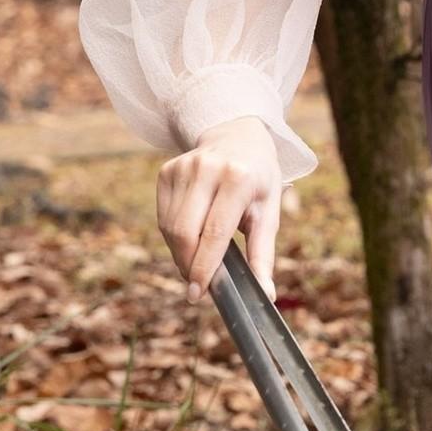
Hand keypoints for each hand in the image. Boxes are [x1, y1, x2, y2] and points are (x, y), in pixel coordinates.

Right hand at [157, 116, 281, 304]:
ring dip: (180, 253)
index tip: (198, 293)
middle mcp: (207, 169)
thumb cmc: (258, 179)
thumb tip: (265, 294)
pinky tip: (190, 238)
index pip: (215, 232)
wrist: (238, 136)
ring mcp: (182, 167)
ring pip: (169, 227)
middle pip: (185, 232)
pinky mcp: (166, 171)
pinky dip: (173, 236)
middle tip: (197, 284)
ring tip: (197, 260)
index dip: (204, 267)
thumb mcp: (269, 211)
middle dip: (188, 264)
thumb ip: (263, 254)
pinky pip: (163, 216)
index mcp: (238, 178)